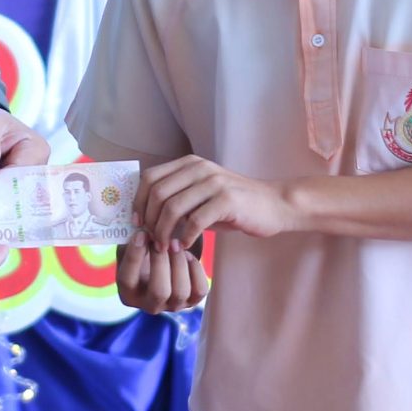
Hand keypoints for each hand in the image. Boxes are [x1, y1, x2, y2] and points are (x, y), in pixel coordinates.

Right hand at [116, 230, 209, 313]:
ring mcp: (173, 305)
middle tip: (163, 240)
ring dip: (179, 263)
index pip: (127, 280)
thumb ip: (133, 241)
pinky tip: (187, 254)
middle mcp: (150, 305)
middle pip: (158, 291)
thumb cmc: (143, 254)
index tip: (141, 234)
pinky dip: (195, 269)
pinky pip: (200, 289)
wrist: (163, 264)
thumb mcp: (131, 248)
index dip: (134, 255)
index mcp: (128, 294)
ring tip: (176, 243)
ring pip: (180, 292)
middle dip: (161, 261)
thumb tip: (144, 230)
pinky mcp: (193, 301)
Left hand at [137, 156, 297, 253]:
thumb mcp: (202, 195)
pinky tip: (185, 245)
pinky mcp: (227, 200)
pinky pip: (195, 220)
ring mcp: (214, 183)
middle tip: (150, 239)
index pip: (150, 177)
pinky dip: (185, 236)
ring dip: (163, 231)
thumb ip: (178, 199)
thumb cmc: (234, 205)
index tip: (136, 222)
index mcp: (190, 164)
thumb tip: (145, 216)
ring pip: (173, 207)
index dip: (138, 201)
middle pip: (158, 192)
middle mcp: (200, 168)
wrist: (274, 205)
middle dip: (148, 219)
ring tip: (164, 246)